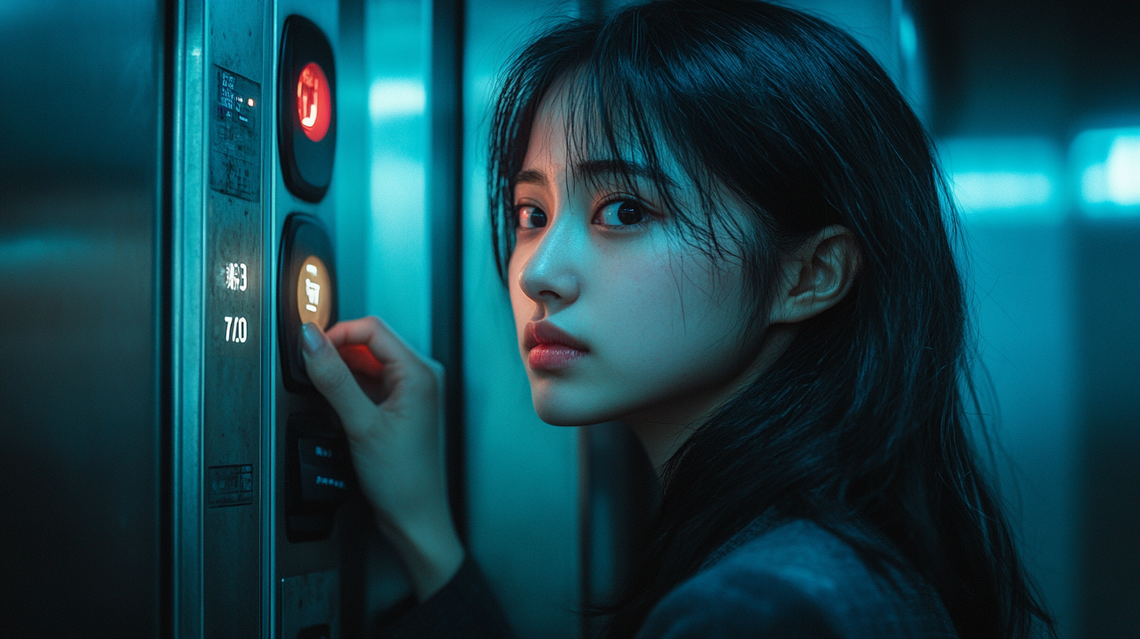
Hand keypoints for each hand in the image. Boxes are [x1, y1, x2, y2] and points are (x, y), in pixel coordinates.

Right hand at [300, 317, 463, 600]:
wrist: (414, 518)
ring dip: (340, 372)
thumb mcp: (361, 424)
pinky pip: (367, 385)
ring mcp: (408, 393)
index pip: (372, 328)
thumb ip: (333, 379)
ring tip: (323, 395)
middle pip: (368, 344)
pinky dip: (348, 389)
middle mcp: (419, 377)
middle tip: (310, 371)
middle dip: (336, 353)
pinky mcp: (397, 408)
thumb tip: (310, 341)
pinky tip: (336, 408)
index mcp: (420, 372)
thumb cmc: (402, 480)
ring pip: (365, 365)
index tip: (309, 347)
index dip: (337, 334)